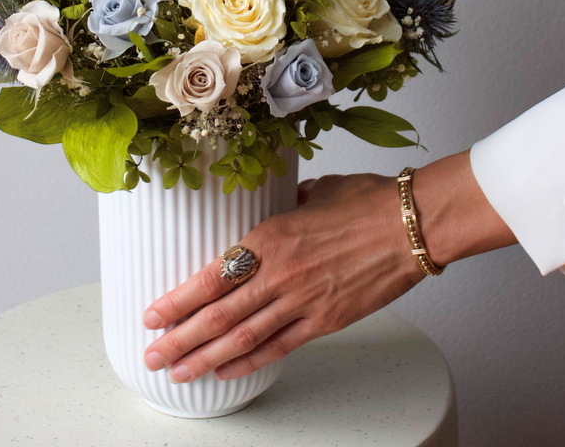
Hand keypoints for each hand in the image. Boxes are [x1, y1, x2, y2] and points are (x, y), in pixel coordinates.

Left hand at [141, 150, 515, 383]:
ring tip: (178, 371)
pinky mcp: (327, 321)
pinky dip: (250, 363)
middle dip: (180, 338)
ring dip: (206, 357)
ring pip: (243, 338)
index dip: (178, 300)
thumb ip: (286, 206)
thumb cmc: (366, 202)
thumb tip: (279, 208)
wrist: (412, 224)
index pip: (210, 277)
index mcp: (269, 237)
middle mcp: (279, 274)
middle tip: (152, 354)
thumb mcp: (313, 194)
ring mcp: (302, 301)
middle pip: (219, 315)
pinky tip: (227, 371)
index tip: (153, 314)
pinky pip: (280, 347)